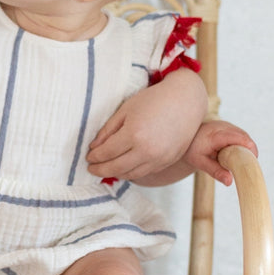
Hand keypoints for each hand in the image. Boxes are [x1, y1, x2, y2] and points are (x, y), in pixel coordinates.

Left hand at [87, 71, 205, 181]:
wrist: (185, 100)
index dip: (95, 157)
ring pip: (131, 174)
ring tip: (106, 169)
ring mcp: (160, 158)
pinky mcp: (168, 161)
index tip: (88, 157)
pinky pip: (145, 172)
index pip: (107, 152)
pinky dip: (132, 172)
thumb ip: (108, 130)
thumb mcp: (125, 110)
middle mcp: (148, 150)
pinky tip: (124, 168)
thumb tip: (94, 147)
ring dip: (116, 173)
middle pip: (117, 167)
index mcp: (134, 134)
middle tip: (91, 169)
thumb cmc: (153, 100)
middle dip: (101, 170)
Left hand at [183, 120, 257, 184]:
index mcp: (215, 135)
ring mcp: (225, 124)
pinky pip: (240, 135)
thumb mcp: (199, 162)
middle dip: (248, 151)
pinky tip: (234, 153)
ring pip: (244, 135)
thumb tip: (230, 182)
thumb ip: (215, 171)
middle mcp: (221, 126)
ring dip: (245, 148)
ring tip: (237, 159)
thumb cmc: (190, 150)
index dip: (250, 150)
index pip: (240, 138)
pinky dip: (241, 144)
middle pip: (245, 137)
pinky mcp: (227, 126)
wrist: (183, 138)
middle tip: (244, 165)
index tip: (250, 163)